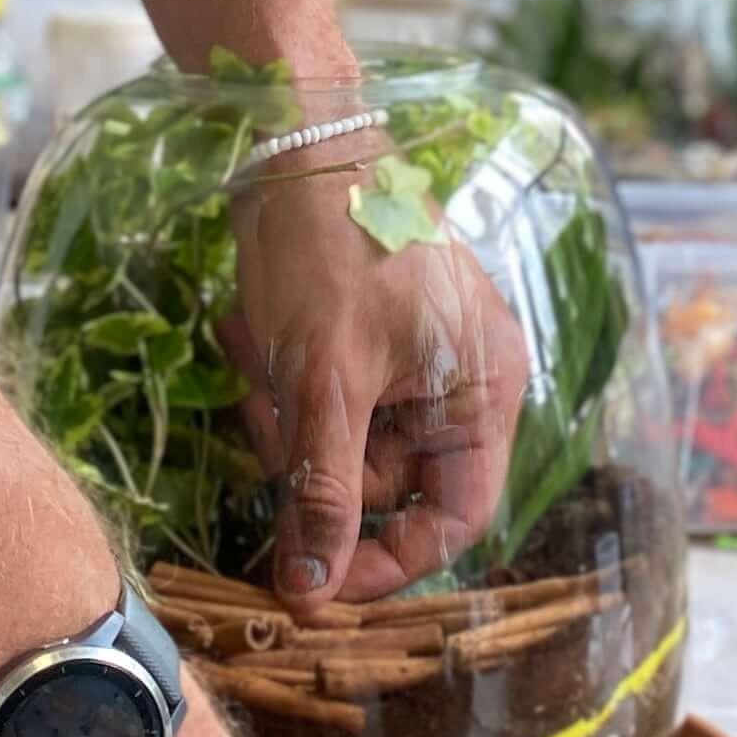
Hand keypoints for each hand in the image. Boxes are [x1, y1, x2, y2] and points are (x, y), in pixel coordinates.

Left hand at [227, 156, 529, 606]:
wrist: (295, 142)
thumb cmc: (330, 251)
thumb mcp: (322, 382)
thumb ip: (322, 492)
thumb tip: (311, 594)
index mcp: (483, 393)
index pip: (454, 518)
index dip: (386, 559)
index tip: (311, 581)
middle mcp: (463, 383)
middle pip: (389, 483)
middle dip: (316, 466)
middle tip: (263, 415)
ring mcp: (416, 361)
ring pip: (347, 445)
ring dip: (290, 423)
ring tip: (256, 361)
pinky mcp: (368, 342)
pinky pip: (328, 403)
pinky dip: (286, 389)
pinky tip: (252, 337)